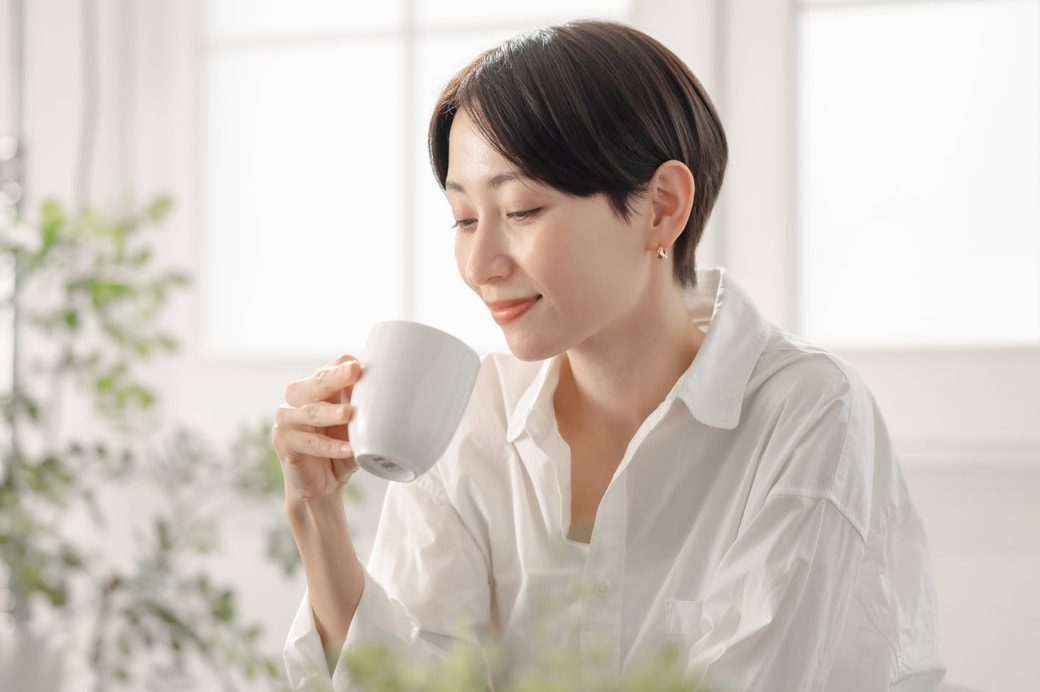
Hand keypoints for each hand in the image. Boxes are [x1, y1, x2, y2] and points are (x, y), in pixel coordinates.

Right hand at [272, 355, 360, 501]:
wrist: (321, 486)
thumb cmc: (341, 448)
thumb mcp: (357, 426)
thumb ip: (363, 406)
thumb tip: (381, 387)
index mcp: (318, 388)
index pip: (329, 369)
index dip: (344, 366)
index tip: (361, 365)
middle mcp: (299, 398)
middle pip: (315, 382)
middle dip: (335, 377)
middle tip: (354, 371)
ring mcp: (287, 419)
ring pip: (309, 411)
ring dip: (330, 412)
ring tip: (349, 414)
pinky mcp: (283, 442)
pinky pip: (307, 443)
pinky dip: (328, 447)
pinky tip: (348, 449)